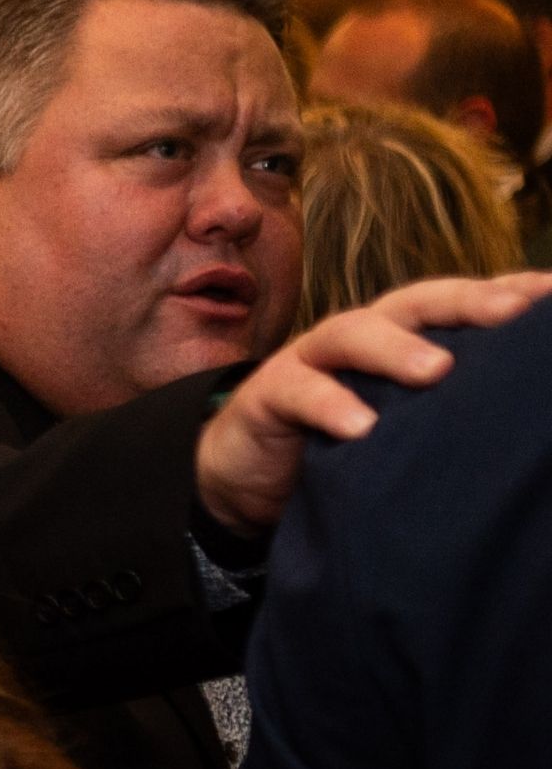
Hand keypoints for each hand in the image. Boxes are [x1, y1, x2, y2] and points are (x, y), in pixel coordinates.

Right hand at [195, 272, 545, 537]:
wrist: (246, 477)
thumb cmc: (338, 446)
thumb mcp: (402, 424)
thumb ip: (447, 410)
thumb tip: (526, 415)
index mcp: (401, 339)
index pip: (458, 305)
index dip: (505, 291)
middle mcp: (362, 337)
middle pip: (414, 303)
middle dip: (464, 302)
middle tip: (511, 313)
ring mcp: (311, 361)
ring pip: (353, 334)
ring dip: (395, 348)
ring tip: (436, 371)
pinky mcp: (269, 395)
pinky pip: (300, 391)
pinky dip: (330, 405)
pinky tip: (360, 427)